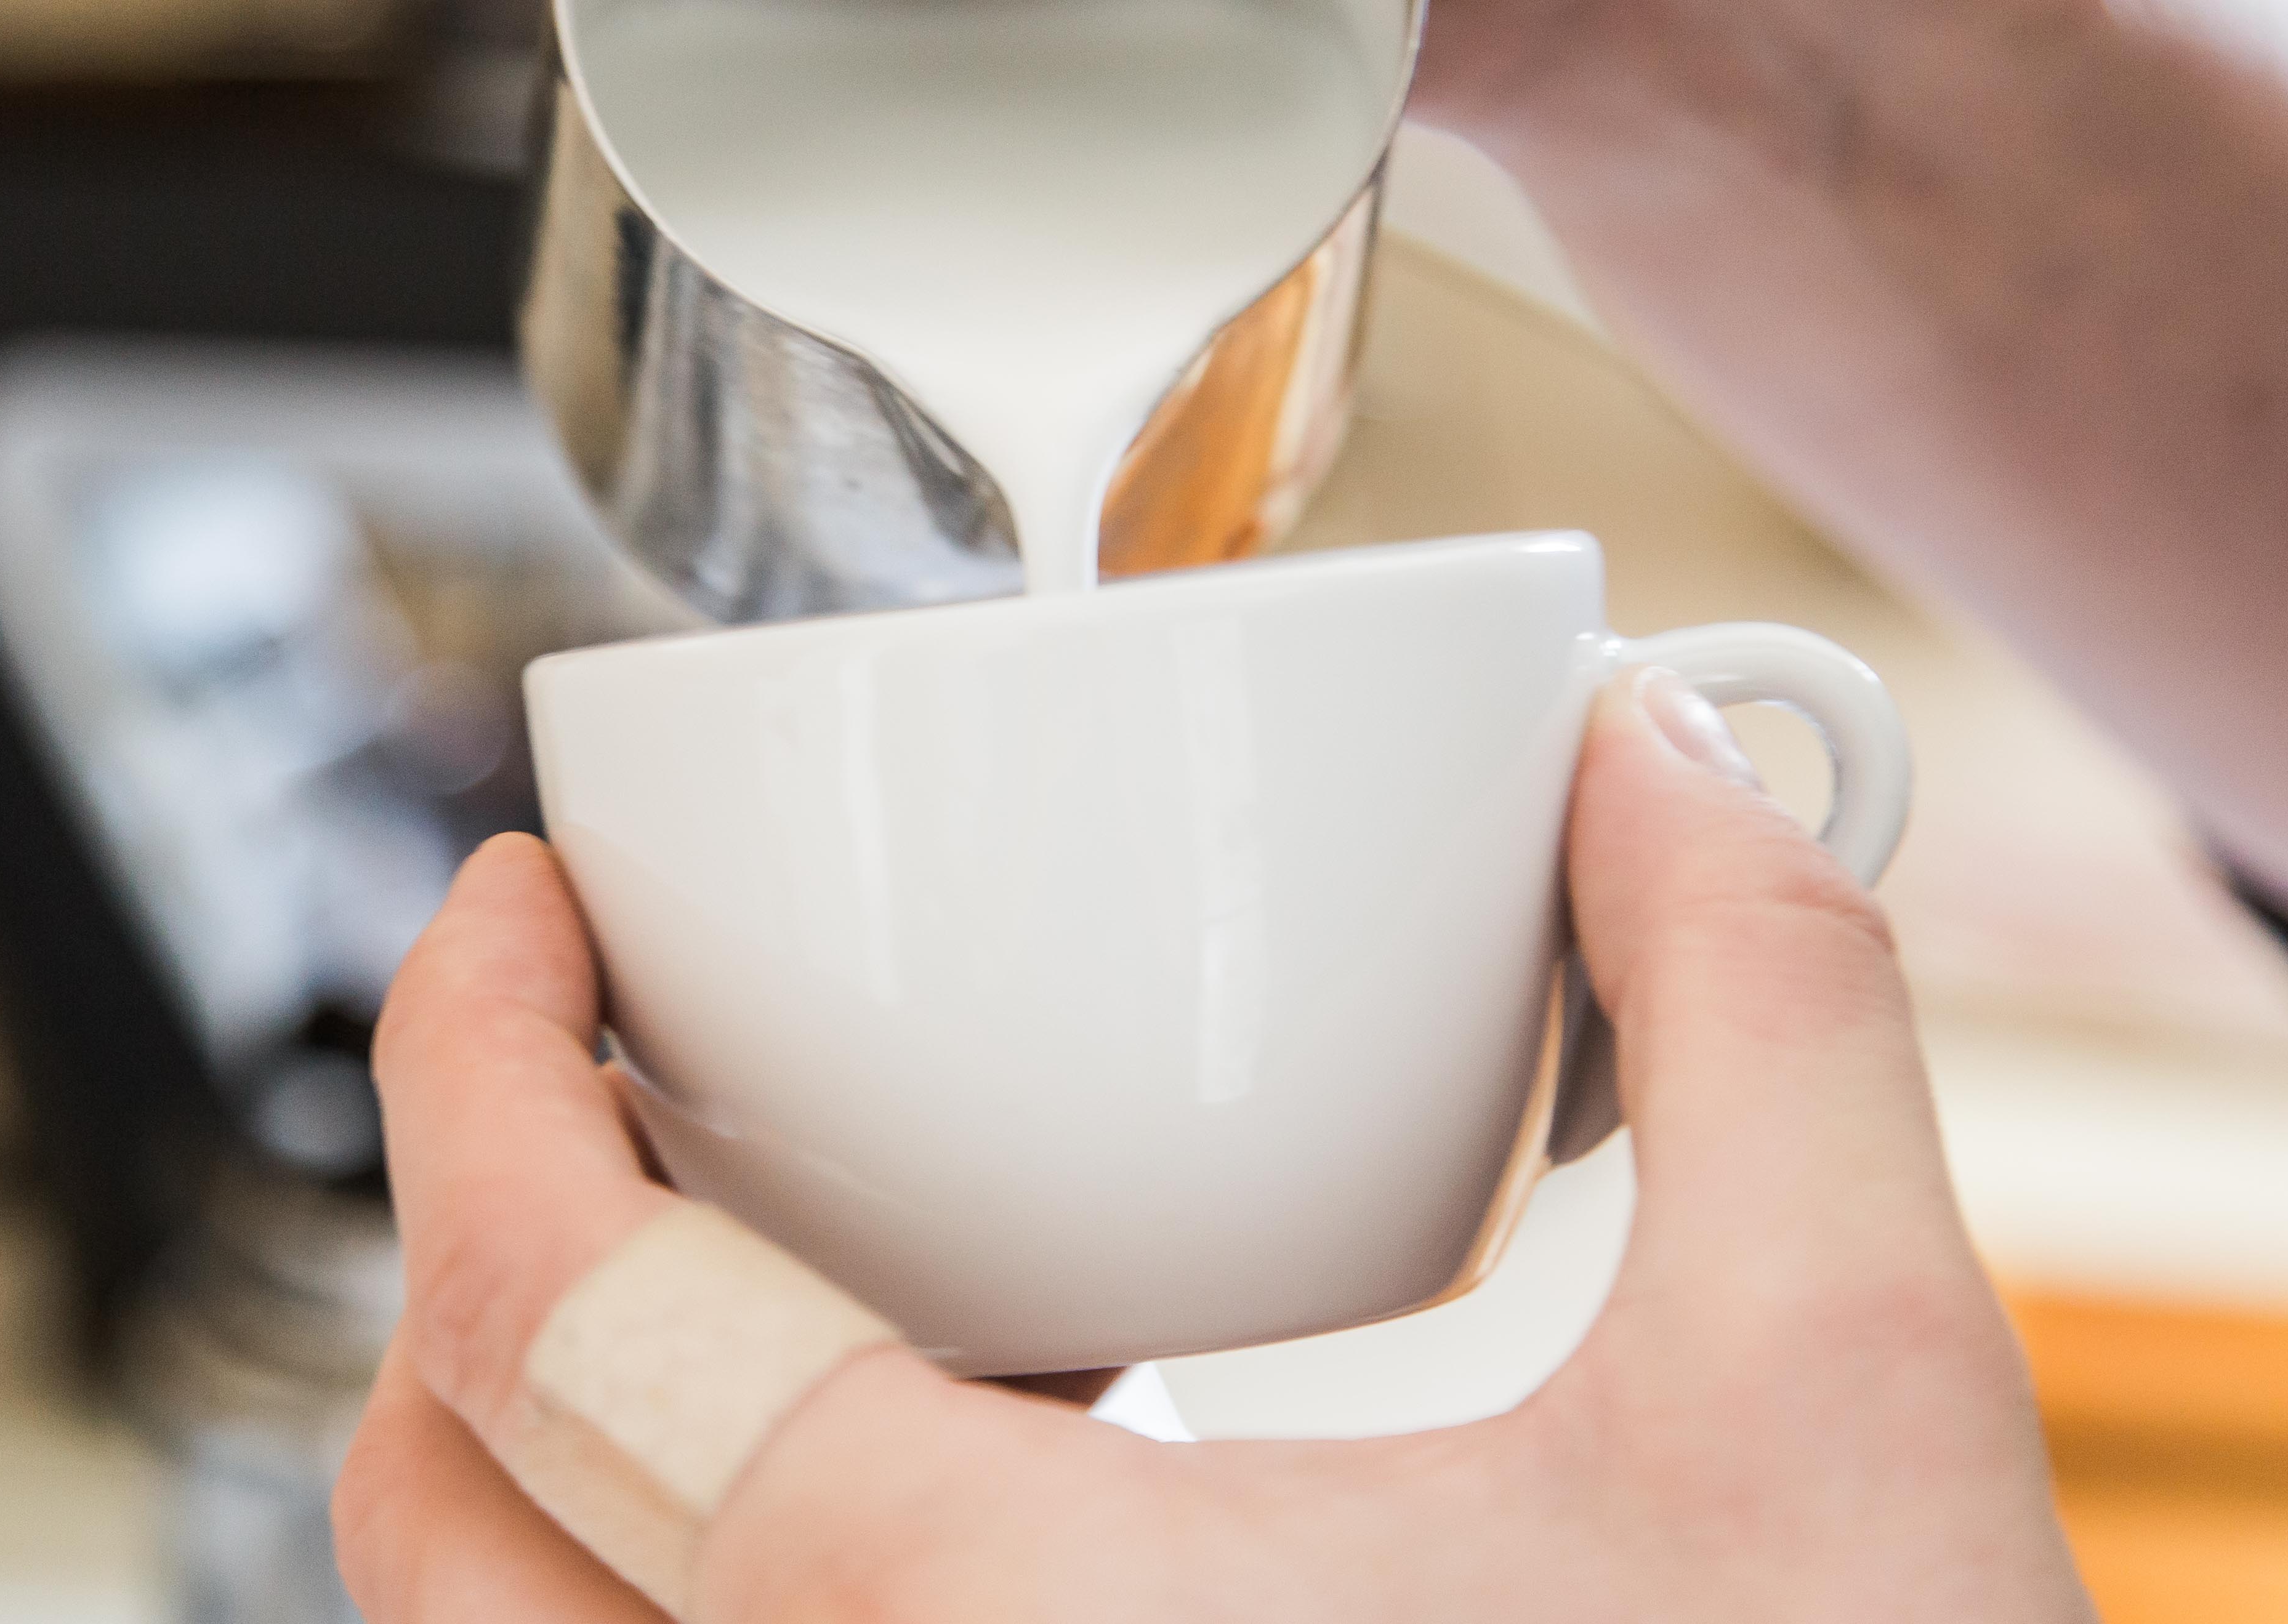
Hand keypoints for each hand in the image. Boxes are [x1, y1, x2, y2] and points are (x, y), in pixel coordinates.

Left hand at [335, 674, 2091, 1620]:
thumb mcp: (1848, 1398)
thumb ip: (1759, 1010)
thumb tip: (1669, 748)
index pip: (549, 1333)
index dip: (462, 1065)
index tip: (517, 907)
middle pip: (440, 1531)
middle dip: (465, 1251)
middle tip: (596, 1058)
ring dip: (569, 1442)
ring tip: (758, 1247)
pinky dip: (695, 1591)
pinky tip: (964, 1473)